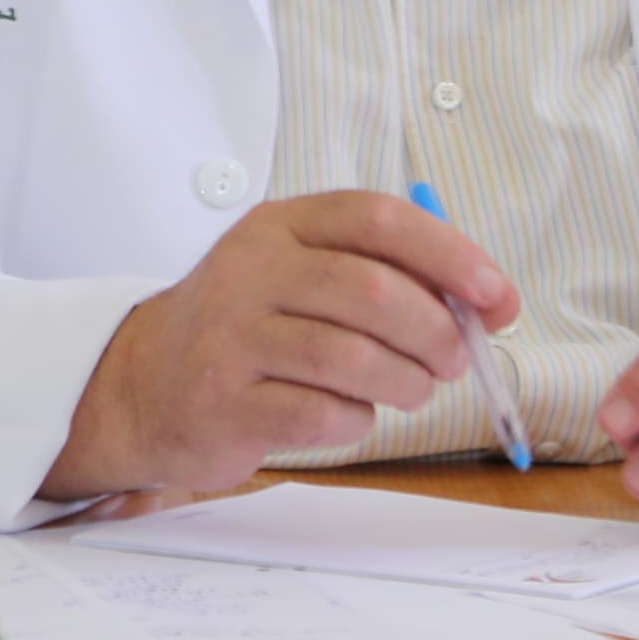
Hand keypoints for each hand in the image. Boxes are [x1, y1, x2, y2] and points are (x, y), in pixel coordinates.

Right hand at [52, 193, 517, 498]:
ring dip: (406, 383)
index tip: (496, 295)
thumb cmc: (246, 328)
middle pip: (372, 291)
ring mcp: (231, 338)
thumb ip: (383, 275)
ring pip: (352, 358)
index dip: (450, 254)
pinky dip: (356, 421)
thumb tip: (487, 303)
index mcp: (281, 226)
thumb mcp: (299, 275)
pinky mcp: (225, 403)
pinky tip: (349, 415)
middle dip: (437, 332)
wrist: (142, 386)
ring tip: (413, 390)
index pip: (377, 219)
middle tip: (455, 361)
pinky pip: (321, 414)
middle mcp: (250, 271)